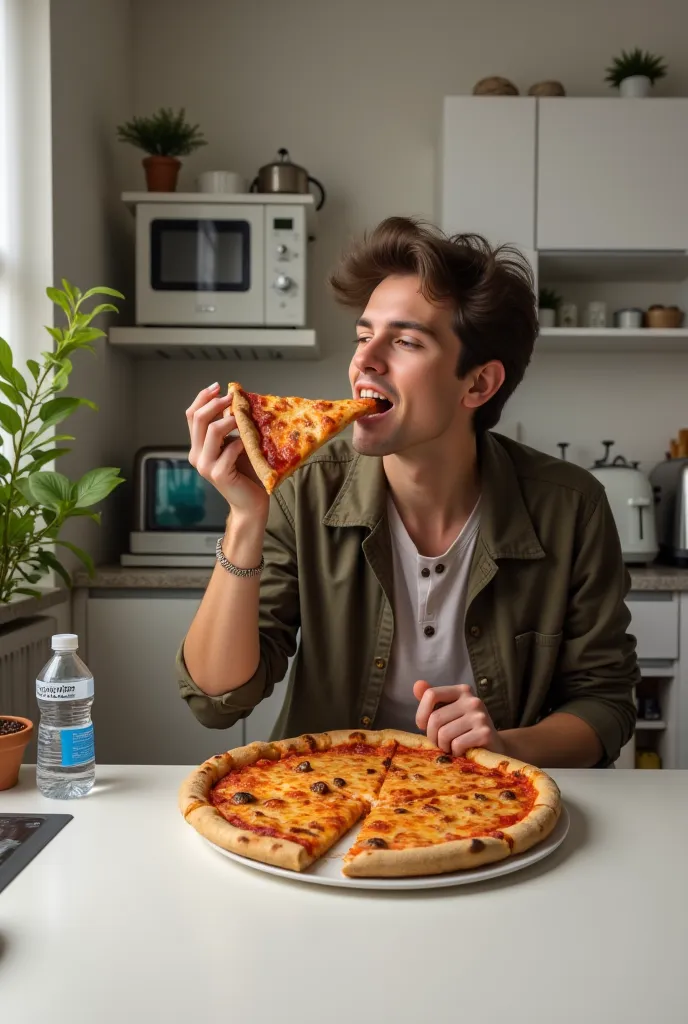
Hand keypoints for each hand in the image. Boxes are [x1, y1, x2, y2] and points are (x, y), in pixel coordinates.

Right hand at [186, 383, 268, 518]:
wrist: (251, 502)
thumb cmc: (246, 472)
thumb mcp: (235, 443)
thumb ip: (229, 426)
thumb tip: (234, 399)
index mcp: (197, 446)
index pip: (191, 415)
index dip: (202, 398)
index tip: (218, 386)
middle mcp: (196, 455)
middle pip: (198, 419)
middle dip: (216, 403)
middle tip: (232, 397)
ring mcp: (205, 466)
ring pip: (212, 431)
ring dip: (230, 420)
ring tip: (243, 419)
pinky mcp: (218, 474)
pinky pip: (229, 449)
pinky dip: (241, 442)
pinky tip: (248, 444)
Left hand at [413, 680, 504, 756]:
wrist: (493, 747)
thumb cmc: (465, 729)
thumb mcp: (448, 711)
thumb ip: (433, 699)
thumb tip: (417, 685)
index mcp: (462, 690)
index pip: (431, 694)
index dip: (421, 714)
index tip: (423, 726)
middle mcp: (472, 700)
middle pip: (435, 718)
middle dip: (432, 736)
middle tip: (440, 742)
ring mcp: (480, 716)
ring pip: (444, 734)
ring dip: (444, 746)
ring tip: (452, 747)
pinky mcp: (485, 733)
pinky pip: (456, 745)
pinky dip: (455, 753)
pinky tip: (462, 752)